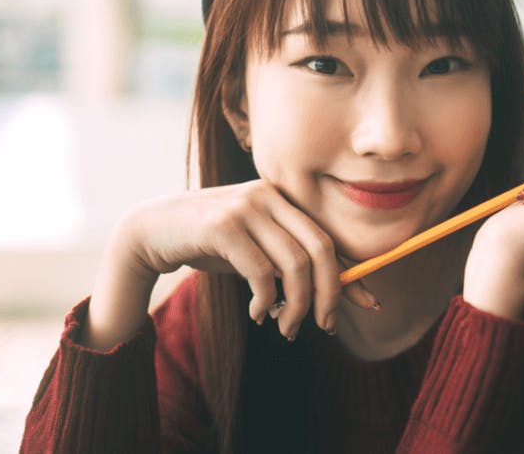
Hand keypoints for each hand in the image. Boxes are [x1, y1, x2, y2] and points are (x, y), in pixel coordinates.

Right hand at [119, 180, 376, 339]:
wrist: (150, 231)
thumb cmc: (211, 245)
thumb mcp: (257, 253)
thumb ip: (292, 266)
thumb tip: (341, 297)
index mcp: (282, 199)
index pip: (328, 238)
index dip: (352, 274)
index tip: (372, 305)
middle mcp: (269, 196)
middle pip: (320, 249)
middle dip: (329, 294)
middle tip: (323, 326)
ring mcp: (246, 207)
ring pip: (294, 264)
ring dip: (295, 306)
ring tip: (285, 327)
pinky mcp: (222, 225)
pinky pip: (261, 271)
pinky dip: (266, 301)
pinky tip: (258, 313)